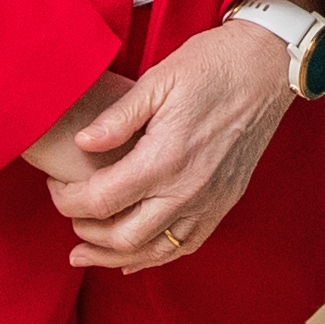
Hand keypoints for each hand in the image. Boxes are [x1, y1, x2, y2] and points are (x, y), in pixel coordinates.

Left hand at [43, 31, 297, 270]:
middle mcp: (189, 190)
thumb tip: (81, 143)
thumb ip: (116, 118)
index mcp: (165, 158)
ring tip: (85, 255)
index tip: (56, 187)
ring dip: (115, 257)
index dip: (68, 201)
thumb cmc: (211, 65)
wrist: (268, 66)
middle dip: (86, 233)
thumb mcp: (157, 80)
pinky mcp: (225, 201)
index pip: (101, 200)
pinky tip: (134, 258)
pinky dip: (156, 256)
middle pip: (123, 236)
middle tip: (69, 216)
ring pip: (156, 251)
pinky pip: (188, 244)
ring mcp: (211, 200)